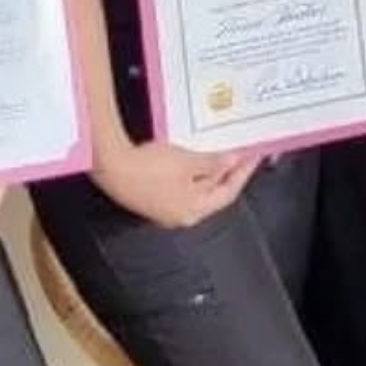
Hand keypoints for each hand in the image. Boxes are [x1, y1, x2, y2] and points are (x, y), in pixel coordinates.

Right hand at [94, 139, 259, 228]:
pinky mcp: (151, 195)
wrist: (110, 166)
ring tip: (221, 150)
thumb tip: (233, 161)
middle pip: (213, 193)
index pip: (228, 193)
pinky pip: (181, 184)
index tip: (255, 156)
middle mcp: (181, 214)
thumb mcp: (188, 162)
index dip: (243, 173)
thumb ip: (213, 164)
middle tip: (242, 152)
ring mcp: (164, 207)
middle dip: (227, 172)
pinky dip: (192, 171)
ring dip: (210, 170)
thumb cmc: (150, 168)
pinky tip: (194, 156)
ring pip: (196, 188)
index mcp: (193, 211)